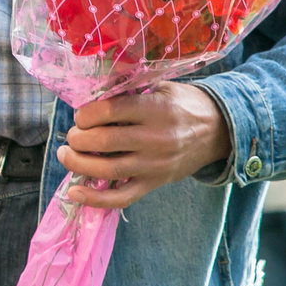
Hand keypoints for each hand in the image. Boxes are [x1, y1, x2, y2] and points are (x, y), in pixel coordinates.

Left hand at [55, 83, 231, 209]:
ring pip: (109, 170)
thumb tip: (91, 88)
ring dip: (79, 164)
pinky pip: (122, 197)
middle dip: (78, 138)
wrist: (219, 130)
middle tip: (72, 135)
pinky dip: (96, 199)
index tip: (80, 115)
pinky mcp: (155, 183)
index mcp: (156, 109)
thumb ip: (130, 88)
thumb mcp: (161, 86)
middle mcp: (156, 138)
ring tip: (66, 155)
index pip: (111, 110)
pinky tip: (74, 192)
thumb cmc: (184, 104)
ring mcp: (155, 164)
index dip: (86, 114)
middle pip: (105, 141)